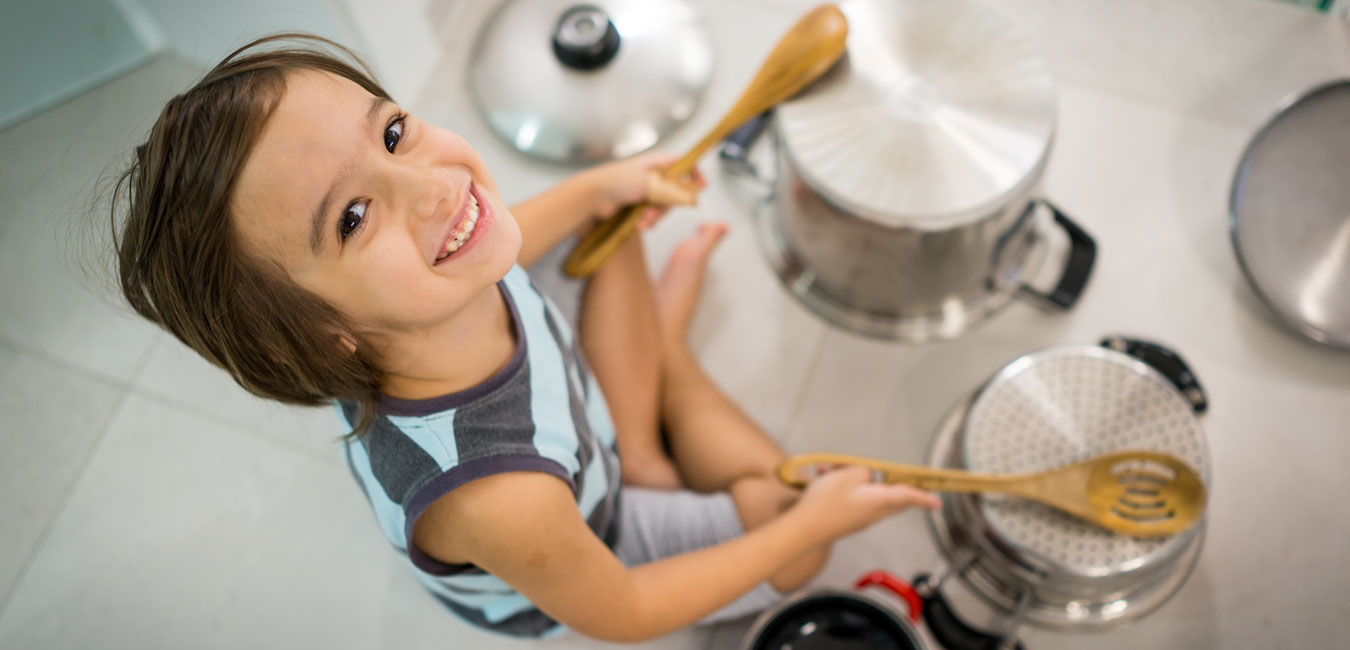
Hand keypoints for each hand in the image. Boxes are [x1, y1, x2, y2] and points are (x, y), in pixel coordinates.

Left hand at [588, 152, 706, 228]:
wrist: (592, 198)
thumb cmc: (616, 182)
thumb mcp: (649, 182)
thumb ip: (671, 186)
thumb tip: (688, 192)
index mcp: (654, 163)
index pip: (682, 163)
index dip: (694, 173)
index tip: (702, 186)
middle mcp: (650, 176)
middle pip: (674, 191)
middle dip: (668, 205)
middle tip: (658, 211)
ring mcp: (642, 191)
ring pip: (662, 207)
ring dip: (654, 217)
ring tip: (643, 221)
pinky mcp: (635, 205)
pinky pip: (650, 215)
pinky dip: (646, 221)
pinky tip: (637, 225)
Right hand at [789, 466, 940, 544]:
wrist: (804, 528)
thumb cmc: (828, 501)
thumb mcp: (848, 474)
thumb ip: (865, 470)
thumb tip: (869, 476)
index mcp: (880, 500)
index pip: (908, 496)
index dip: (923, 497)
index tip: (937, 503)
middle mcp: (875, 513)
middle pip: (891, 496)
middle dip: (887, 481)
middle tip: (883, 472)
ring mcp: (861, 519)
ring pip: (867, 494)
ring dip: (853, 478)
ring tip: (830, 469)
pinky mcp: (848, 520)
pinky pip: (852, 499)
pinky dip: (842, 487)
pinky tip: (823, 476)